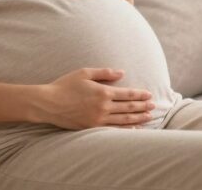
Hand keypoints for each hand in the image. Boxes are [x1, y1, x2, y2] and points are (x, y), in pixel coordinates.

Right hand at [35, 68, 153, 129]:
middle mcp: (102, 107)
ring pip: (123, 120)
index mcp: (102, 92)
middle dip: (142, 107)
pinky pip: (112, 130)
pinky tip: (133, 129)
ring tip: (149, 117)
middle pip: (128, 108)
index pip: (127, 94)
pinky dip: (125, 129)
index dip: (140, 95)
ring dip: (137, 118)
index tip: (149, 95)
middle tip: (153, 106)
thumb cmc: (65, 85)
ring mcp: (97, 119)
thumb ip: (105, 73)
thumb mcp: (85, 73)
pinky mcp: (91, 128)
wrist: (48, 103)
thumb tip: (122, 72)